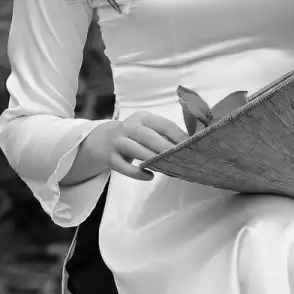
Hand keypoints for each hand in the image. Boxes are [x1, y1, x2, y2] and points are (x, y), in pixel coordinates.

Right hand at [74, 112, 191, 181]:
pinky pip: (125, 167)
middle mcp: (128, 127)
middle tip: (182, 157)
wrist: (102, 141)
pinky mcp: (111, 158)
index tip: (192, 145)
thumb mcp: (146, 129)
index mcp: (142, 117)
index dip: (178, 135)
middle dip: (166, 147)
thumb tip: (189, 146)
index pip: (163, 124)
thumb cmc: (133, 136)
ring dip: (153, 159)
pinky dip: (138, 173)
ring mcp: (117, 142)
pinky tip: (149, 176)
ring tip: (168, 167)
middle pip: (149, 137)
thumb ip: (164, 135)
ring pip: (136, 150)